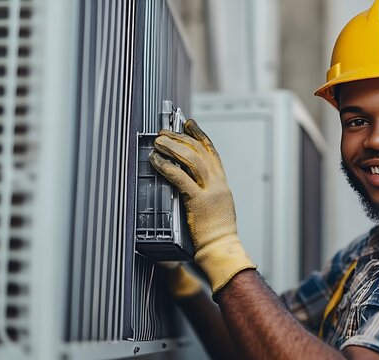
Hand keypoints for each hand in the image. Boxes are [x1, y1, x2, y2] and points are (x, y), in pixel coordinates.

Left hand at [150, 119, 255, 292]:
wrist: (221, 248)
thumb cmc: (217, 233)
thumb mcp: (217, 207)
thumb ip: (207, 192)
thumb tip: (192, 181)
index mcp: (222, 184)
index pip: (212, 152)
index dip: (200, 135)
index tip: (189, 124)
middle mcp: (218, 184)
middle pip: (200, 151)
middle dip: (180, 138)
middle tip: (164, 132)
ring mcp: (210, 192)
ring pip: (191, 160)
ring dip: (172, 147)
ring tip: (158, 142)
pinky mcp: (198, 201)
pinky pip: (180, 178)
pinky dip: (166, 166)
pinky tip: (156, 161)